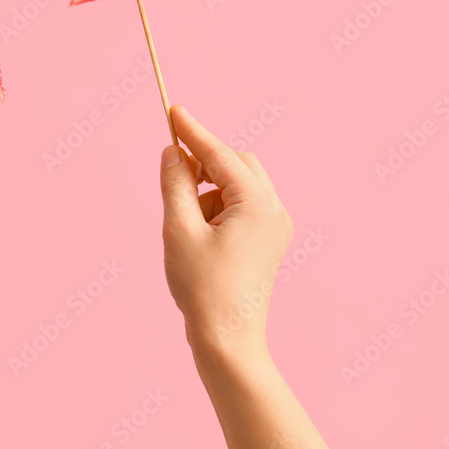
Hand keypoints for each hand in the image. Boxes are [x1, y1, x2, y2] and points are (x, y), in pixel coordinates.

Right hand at [159, 105, 293, 352]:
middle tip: (174, 182)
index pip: (220, 154)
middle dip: (204, 165)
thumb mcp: (179, 229)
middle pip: (236, 163)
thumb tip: (173, 152)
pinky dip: (218, 207)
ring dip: (209, 190)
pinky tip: (200, 235)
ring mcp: (276, 227)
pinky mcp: (269, 241)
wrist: (227, 339)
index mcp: (257, 204)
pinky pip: (243, 206)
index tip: (172, 109)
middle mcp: (275, 210)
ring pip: (239, 184)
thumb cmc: (202, 288)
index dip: (193, 131)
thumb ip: (175, 184)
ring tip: (187, 225)